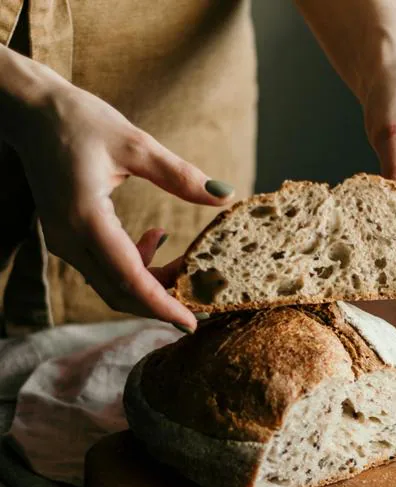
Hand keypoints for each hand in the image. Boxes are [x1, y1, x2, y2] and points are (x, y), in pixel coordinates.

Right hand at [11, 74, 233, 331]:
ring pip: (112, 284)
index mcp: (85, 219)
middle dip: (161, 302)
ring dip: (151, 283)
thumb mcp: (135, 144)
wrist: (29, 112)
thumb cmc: (78, 121)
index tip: (191, 323)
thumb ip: (180, 175)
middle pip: (119, 292)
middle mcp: (69, 239)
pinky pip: (104, 267)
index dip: (162, 305)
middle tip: (199, 300)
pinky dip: (135, 266)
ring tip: (185, 263)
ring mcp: (63, 242)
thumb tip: (224, 195)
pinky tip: (156, 238)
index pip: (129, 279)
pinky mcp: (67, 237)